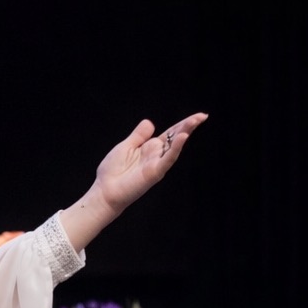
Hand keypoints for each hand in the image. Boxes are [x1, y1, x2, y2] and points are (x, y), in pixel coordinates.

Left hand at [93, 113, 207, 214]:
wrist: (105, 191)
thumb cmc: (112, 172)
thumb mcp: (125, 147)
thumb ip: (139, 135)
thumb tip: (150, 122)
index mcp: (150, 147)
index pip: (170, 133)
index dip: (182, 124)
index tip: (197, 116)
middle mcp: (156, 155)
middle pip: (176, 137)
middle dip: (189, 126)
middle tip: (203, 116)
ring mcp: (157, 164)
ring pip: (175, 146)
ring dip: (185, 133)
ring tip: (196, 121)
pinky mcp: (155, 172)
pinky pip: (168, 159)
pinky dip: (176, 148)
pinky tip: (183, 137)